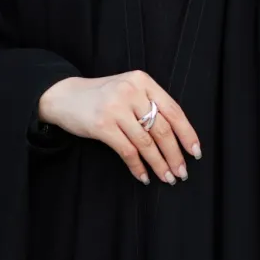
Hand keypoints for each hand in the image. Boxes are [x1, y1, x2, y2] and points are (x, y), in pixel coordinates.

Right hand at [38, 72, 200, 185]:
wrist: (64, 96)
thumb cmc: (101, 97)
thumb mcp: (128, 90)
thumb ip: (150, 104)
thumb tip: (178, 137)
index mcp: (143, 81)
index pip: (173, 110)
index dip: (187, 134)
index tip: (195, 153)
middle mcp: (131, 92)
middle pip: (162, 129)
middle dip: (175, 155)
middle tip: (182, 172)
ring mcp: (116, 108)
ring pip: (146, 143)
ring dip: (159, 164)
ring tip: (168, 178)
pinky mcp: (102, 125)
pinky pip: (127, 151)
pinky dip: (138, 166)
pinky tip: (144, 177)